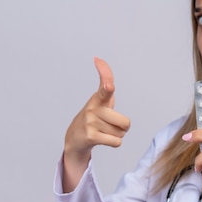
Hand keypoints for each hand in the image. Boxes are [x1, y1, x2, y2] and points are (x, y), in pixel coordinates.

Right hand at [63, 58, 130, 182]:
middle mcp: (93, 109)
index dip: (108, 85)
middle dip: (123, 127)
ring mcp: (91, 122)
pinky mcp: (90, 136)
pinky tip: (102, 139)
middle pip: (126, 122)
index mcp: (98, 99)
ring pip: (121, 133)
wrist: (75, 138)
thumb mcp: (100, 99)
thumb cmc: (93, 117)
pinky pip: (116, 142)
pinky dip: (114, 143)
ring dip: (116, 135)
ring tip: (103, 131)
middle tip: (110, 125)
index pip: (105, 88)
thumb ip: (105, 81)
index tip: (108, 85)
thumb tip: (98, 59)